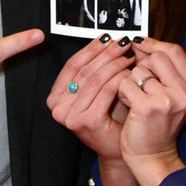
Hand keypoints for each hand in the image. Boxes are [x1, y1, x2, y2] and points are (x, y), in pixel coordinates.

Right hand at [48, 37, 136, 160]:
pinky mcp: (86, 121)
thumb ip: (96, 69)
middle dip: (105, 53)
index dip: (90, 49)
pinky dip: (119, 78)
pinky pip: (105, 91)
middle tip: (123, 43)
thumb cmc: (109, 119)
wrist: (117, 149)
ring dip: (114, 63)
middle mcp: (57, 107)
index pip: (72, 65)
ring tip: (129, 55)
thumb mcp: (97, 90)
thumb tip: (107, 39)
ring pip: (95, 79)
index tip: (107, 37)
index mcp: (55, 97)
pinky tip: (130, 71)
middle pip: (84, 71)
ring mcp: (70, 116)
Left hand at [115, 39, 185, 185]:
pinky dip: (122, 92)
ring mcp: (168, 100)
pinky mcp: (147, 107)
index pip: (175, 51)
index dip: (155, 44)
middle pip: (157, 57)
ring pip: (139, 70)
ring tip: (133, 98)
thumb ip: (161, 71)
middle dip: (142, 65)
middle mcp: (185, 92)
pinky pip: (126, 83)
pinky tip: (127, 104)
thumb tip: (138, 43)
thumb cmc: (157, 126)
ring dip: (130, 81)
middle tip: (138, 82)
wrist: (153, 157)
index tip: (139, 44)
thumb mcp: (169, 96)